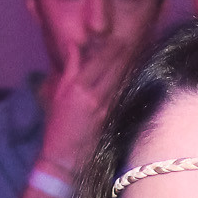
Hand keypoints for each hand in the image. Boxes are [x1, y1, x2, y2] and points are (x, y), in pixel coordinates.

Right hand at [37, 37, 131, 176]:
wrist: (63, 161)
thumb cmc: (57, 128)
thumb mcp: (57, 94)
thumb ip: (69, 69)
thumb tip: (74, 46)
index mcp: (78, 88)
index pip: (100, 60)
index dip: (112, 47)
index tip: (120, 36)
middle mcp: (94, 96)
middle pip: (116, 67)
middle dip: (127, 52)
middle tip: (137, 38)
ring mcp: (106, 108)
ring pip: (124, 80)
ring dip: (132, 65)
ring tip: (140, 51)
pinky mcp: (113, 119)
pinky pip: (124, 95)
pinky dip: (130, 83)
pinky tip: (136, 74)